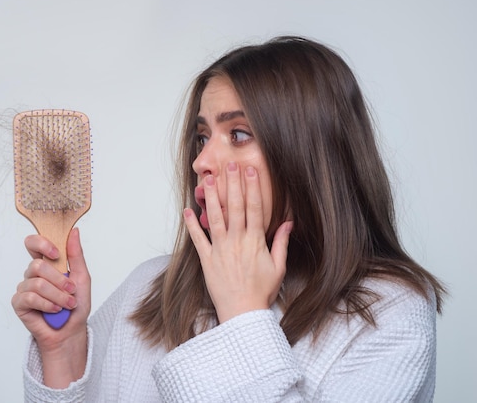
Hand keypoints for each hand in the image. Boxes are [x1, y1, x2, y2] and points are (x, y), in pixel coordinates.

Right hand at [11, 227, 90, 386]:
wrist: (72, 331)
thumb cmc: (76, 304)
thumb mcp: (82, 277)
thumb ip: (76, 255)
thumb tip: (74, 232)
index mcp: (47, 264)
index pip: (33, 243)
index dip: (41, 243)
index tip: (56, 253)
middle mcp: (33, 274)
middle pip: (37, 265)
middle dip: (59, 280)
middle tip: (71, 291)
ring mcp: (24, 288)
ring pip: (37, 283)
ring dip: (58, 296)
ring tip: (67, 304)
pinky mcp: (19, 303)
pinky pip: (30, 298)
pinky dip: (47, 305)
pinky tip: (55, 310)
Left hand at [184, 163, 292, 322]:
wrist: (243, 312)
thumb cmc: (261, 291)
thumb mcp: (279, 267)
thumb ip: (281, 243)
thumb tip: (289, 223)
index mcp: (255, 241)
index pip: (254, 208)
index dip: (252, 188)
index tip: (251, 171)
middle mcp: (237, 241)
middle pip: (234, 207)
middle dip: (232, 184)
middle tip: (229, 165)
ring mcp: (220, 249)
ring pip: (215, 217)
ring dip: (211, 197)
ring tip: (208, 180)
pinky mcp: (207, 259)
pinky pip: (198, 239)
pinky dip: (191, 225)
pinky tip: (187, 210)